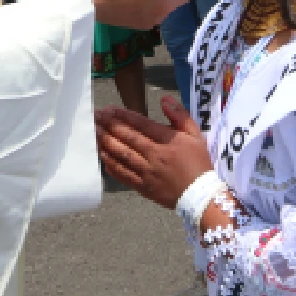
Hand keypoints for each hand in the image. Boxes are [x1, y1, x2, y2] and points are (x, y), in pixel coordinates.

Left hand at [96, 95, 213, 207]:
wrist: (201, 196)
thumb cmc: (199, 163)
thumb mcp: (196, 135)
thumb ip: (180, 115)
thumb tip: (164, 100)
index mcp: (168, 141)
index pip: (141, 124)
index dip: (123, 115)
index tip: (109, 109)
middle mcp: (155, 155)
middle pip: (128, 137)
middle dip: (109, 125)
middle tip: (95, 116)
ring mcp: (147, 172)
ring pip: (122, 155)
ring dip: (106, 142)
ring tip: (94, 132)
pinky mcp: (143, 187)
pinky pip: (123, 174)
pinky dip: (111, 164)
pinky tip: (102, 156)